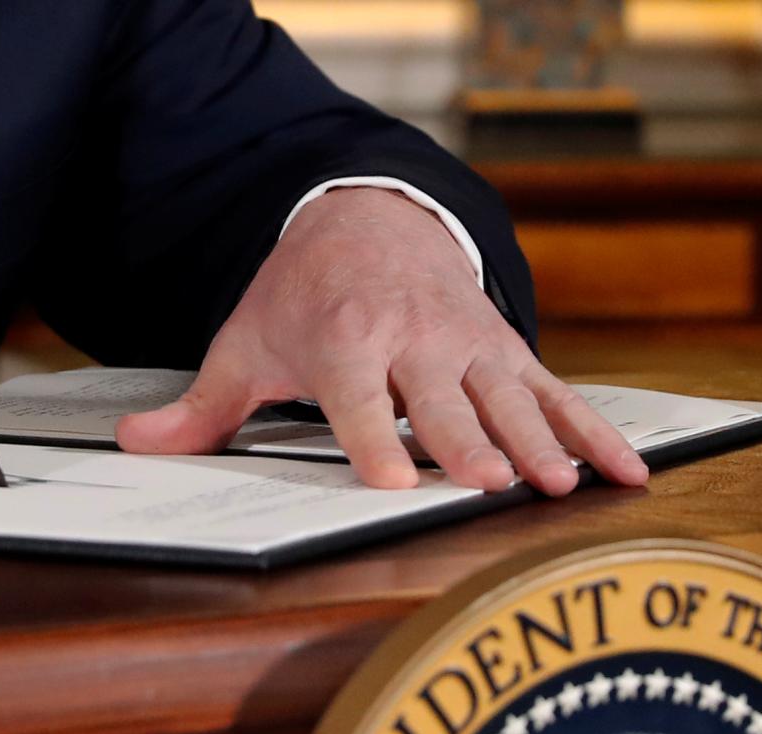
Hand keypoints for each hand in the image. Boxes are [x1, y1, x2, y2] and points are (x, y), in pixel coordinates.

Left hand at [116, 188, 648, 495]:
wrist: (368, 219)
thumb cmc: (302, 298)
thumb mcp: (245, 343)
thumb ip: (201, 407)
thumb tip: (135, 446)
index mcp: (343, 340)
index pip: (357, 399)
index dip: (376, 440)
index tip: (398, 483)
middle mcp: (411, 339)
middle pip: (441, 400)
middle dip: (468, 443)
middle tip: (493, 486)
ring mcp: (467, 344)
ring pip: (508, 397)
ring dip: (538, 441)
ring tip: (566, 485)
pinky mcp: (506, 349)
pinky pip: (557, 391)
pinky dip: (593, 430)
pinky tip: (627, 471)